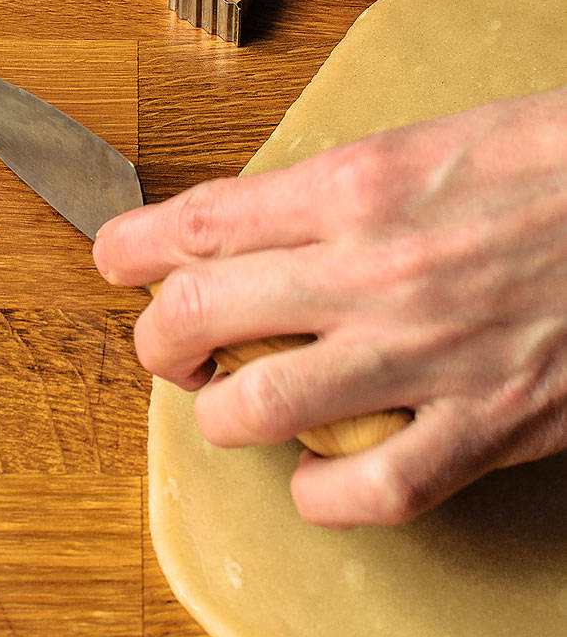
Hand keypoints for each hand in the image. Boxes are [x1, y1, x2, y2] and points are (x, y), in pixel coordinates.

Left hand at [93, 87, 566, 526]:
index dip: (132, 245)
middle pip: (200, 313)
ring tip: (230, 401)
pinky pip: (371, 491)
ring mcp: (427, 355)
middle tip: (167, 340)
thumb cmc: (555, 157)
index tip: (114, 256)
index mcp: (357, 185)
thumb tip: (261, 222)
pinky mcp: (489, 424)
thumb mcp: (430, 139)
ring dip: (221, 412)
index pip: (199, 220)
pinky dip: (321, 497)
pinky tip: (312, 480)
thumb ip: (337, 187)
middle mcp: (374, 270)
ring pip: (260, 410)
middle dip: (159, 336)